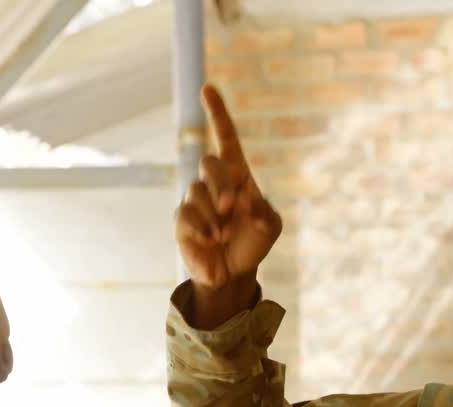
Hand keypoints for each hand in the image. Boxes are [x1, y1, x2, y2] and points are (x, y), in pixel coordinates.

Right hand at [175, 84, 281, 327]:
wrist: (235, 273)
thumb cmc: (254, 242)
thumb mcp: (270, 226)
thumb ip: (263, 211)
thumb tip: (244, 198)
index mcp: (237, 174)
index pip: (226, 137)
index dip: (217, 113)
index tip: (207, 89)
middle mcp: (213, 182)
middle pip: (209, 163)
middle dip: (221, 183)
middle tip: (230, 207)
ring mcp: (195, 200)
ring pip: (196, 191)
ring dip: (214, 215)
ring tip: (225, 236)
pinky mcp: (182, 221)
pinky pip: (185, 215)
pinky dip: (201, 228)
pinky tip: (212, 240)